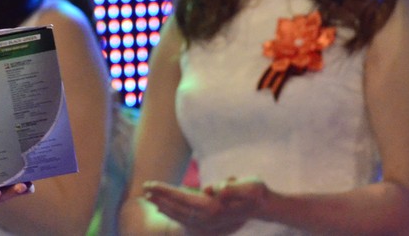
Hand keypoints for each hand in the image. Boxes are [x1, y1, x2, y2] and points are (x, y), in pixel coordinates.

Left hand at [142, 179, 268, 233]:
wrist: (264, 206)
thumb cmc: (255, 191)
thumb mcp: (249, 185)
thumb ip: (232, 187)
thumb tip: (214, 189)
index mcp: (213, 208)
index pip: (182, 198)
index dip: (165, 192)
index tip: (150, 184)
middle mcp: (208, 217)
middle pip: (177, 207)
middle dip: (160, 198)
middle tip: (144, 189)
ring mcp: (208, 222)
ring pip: (179, 214)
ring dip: (164, 205)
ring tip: (149, 197)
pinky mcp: (209, 222)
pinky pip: (185, 217)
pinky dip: (172, 212)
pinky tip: (163, 208)